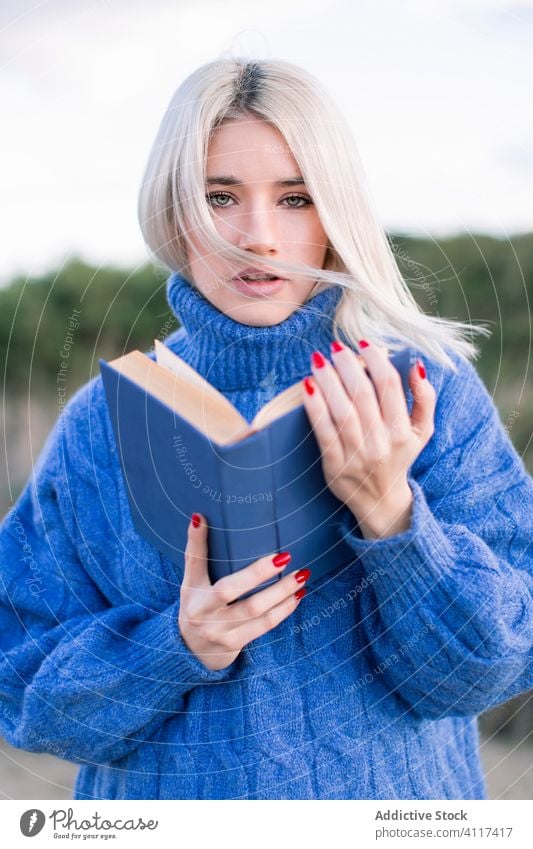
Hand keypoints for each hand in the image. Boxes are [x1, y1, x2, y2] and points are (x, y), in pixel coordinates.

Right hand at [178, 514, 309, 670]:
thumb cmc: (195, 606)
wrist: (190, 651)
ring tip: (301, 576)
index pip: (196, 563)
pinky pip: (264, 626)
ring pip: (256, 610)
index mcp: (193, 592)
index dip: (199, 543)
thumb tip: (199, 517)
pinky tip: (297, 596)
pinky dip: (283, 610)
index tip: (205, 519)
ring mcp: (220, 631)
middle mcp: (204, 613)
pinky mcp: (235, 644)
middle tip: (286, 556)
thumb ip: (196, 553)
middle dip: (260, 573)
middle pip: (232, 589)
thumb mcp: (190, 581)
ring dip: (281, 592)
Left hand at [301, 340, 435, 538]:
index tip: (363, 344)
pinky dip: (315, 408)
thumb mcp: (422, 431)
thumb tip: (416, 365)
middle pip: (362, 394)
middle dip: (347, 365)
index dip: (376, 360)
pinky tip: (308, 387)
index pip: (389, 386)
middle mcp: (381, 443)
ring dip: (328, 381)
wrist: (380, 501)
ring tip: (318, 361)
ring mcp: (357, 455)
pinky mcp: (335, 465)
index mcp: (403, 431)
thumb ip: (424, 398)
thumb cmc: (399, 457)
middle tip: (336, 348)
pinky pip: (323, 431)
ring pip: (342, 410)